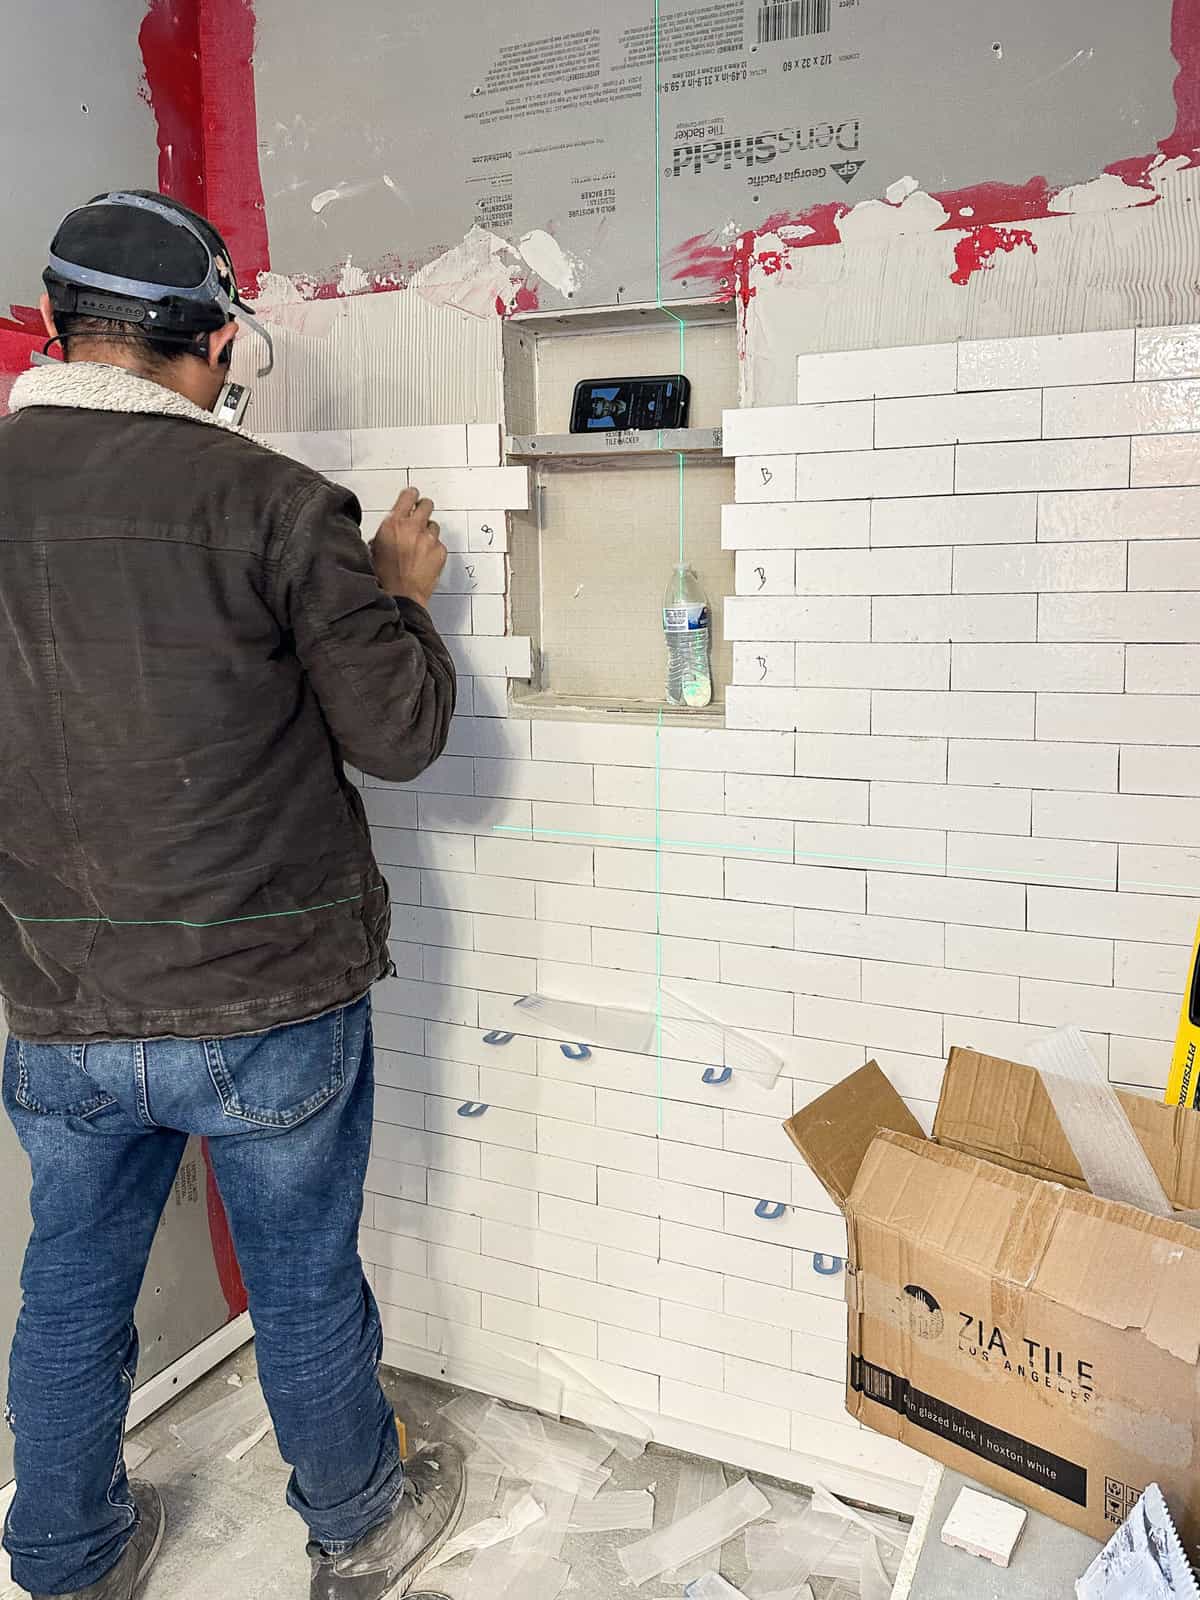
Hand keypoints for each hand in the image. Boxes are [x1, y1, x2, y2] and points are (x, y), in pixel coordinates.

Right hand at [370, 486, 446, 607]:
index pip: (408, 496)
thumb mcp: (374, 548)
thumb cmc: (384, 576)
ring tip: (420, 545)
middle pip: (426, 505)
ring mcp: (429, 540)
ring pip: (434, 526)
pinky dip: (434, 549)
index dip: (411, 496)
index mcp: (393, 523)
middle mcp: (413, 528)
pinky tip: (425, 559)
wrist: (400, 595)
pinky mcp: (440, 552)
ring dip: (428, 532)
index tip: (412, 497)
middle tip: (420, 516)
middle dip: (423, 509)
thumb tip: (390, 529)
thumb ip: (385, 532)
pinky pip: (439, 544)